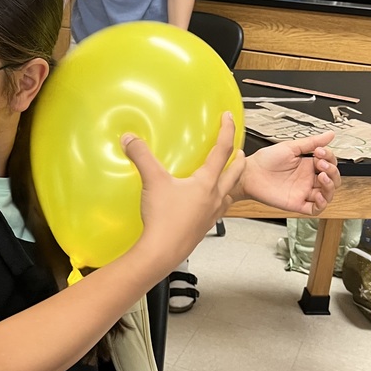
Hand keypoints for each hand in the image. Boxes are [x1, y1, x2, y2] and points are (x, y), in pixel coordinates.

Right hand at [122, 112, 245, 272]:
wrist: (162, 252)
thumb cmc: (164, 220)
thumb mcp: (153, 181)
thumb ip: (142, 156)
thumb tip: (131, 139)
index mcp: (207, 183)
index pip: (222, 150)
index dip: (227, 131)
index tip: (229, 118)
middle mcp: (214, 198)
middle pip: (235, 174)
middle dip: (238, 160)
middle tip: (239, 152)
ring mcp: (211, 215)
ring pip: (228, 194)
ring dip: (230, 183)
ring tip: (226, 179)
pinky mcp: (202, 228)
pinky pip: (216, 211)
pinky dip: (216, 202)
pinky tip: (205, 205)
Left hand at [238, 132, 340, 214]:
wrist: (249, 173)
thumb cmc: (265, 160)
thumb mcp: (290, 147)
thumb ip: (311, 142)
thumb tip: (329, 135)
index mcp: (308, 165)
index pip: (329, 163)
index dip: (329, 158)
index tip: (320, 152)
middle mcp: (308, 179)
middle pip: (333, 179)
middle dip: (332, 171)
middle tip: (321, 164)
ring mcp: (303, 192)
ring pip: (327, 194)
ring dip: (330, 186)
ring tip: (322, 176)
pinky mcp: (297, 203)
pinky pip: (316, 209)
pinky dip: (321, 204)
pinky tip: (319, 194)